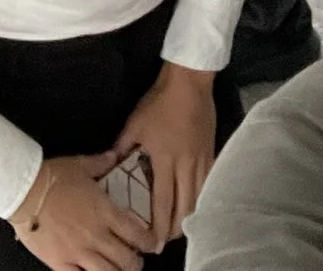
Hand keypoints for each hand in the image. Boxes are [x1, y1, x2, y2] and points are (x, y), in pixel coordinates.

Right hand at [10, 155, 153, 270]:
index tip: (151, 244)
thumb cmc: (52, 176)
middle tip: (136, 261)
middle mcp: (97, 235)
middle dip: (136, 263)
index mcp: (106, 212)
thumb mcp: (81, 164)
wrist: (24, 190)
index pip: (137, 234)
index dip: (148, 242)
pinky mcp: (60, 262)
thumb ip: (101, 163)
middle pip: (127, 260)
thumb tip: (114, 155)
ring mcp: (79, 252)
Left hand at [110, 63, 216, 251]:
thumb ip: (122, 148)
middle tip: (166, 240)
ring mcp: (202, 159)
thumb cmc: (159, 102)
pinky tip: (196, 204)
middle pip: (185, 206)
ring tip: (180, 227)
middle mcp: (186, 164)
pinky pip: (208, 183)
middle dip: (176, 227)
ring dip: (190, 215)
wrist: (189, 81)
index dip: (160, 225)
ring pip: (199, 197)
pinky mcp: (211, 153)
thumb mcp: (134, 124)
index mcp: (165, 159)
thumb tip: (111, 165)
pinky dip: (201, 197)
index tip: (155, 242)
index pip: (163, 201)